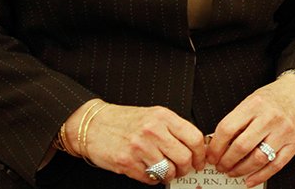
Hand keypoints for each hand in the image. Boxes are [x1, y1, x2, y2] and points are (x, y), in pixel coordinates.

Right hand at [65, 100, 205, 183]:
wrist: (93, 124)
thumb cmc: (125, 121)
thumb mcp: (153, 115)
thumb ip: (173, 128)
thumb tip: (195, 147)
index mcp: (163, 116)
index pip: (194, 138)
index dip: (200, 154)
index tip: (199, 161)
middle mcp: (152, 130)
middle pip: (184, 157)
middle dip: (186, 168)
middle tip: (183, 170)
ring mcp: (139, 147)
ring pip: (168, 171)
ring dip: (170, 175)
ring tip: (165, 171)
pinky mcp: (126, 162)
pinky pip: (150, 179)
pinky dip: (154, 179)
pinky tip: (149, 171)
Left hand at [206, 75, 294, 184]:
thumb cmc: (275, 97)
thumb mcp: (252, 100)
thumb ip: (238, 119)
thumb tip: (219, 143)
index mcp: (255, 104)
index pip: (228, 129)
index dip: (216, 147)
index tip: (211, 155)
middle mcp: (270, 117)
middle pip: (241, 146)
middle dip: (226, 161)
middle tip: (221, 166)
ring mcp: (284, 131)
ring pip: (258, 158)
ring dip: (241, 170)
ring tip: (233, 171)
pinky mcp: (294, 142)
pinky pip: (276, 165)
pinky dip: (260, 176)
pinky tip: (250, 179)